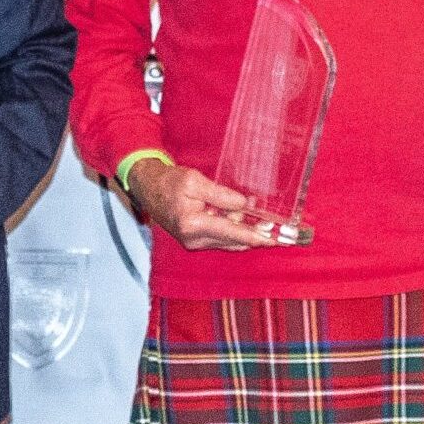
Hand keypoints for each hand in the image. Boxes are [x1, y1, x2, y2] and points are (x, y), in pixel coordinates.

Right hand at [125, 160, 277, 250]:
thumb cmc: (169, 182)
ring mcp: (194, 242)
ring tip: (262, 221)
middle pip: (233, 241)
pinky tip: (243, 221)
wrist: (148, 188)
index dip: (255, 236)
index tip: (273, 240)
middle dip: (255, 234)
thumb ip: (220, 195)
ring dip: (245, 233)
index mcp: (192, 224)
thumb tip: (243, 204)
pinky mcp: (195, 240)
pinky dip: (234, 231)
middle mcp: (193, 239)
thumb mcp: (195, 181)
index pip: (232, 232)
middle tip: (275, 227)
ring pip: (229, 242)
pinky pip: (221, 239)